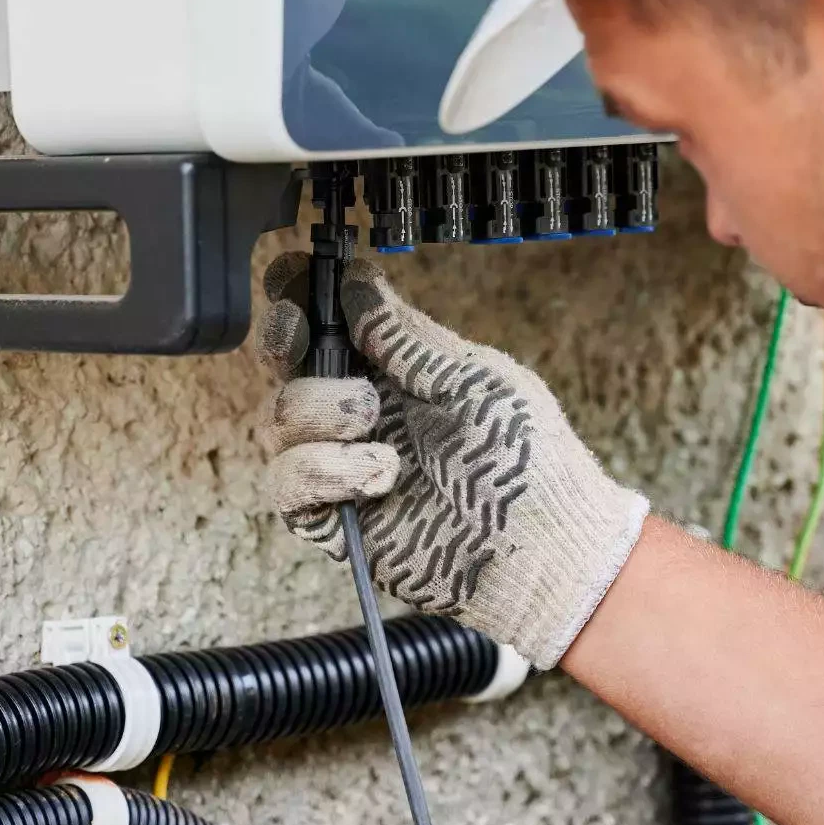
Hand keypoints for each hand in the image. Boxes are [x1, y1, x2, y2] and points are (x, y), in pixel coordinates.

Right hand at [256, 253, 648, 668]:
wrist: (541, 548)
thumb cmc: (527, 461)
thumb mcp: (475, 380)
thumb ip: (409, 339)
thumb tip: (358, 285)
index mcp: (397, 370)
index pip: (329, 321)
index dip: (300, 295)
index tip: (292, 276)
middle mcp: (362, 413)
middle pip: (287, 363)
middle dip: (285, 338)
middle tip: (302, 335)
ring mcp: (344, 464)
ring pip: (281, 418)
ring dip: (320, 408)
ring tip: (374, 425)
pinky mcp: (335, 518)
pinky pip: (287, 483)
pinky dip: (320, 470)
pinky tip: (376, 475)